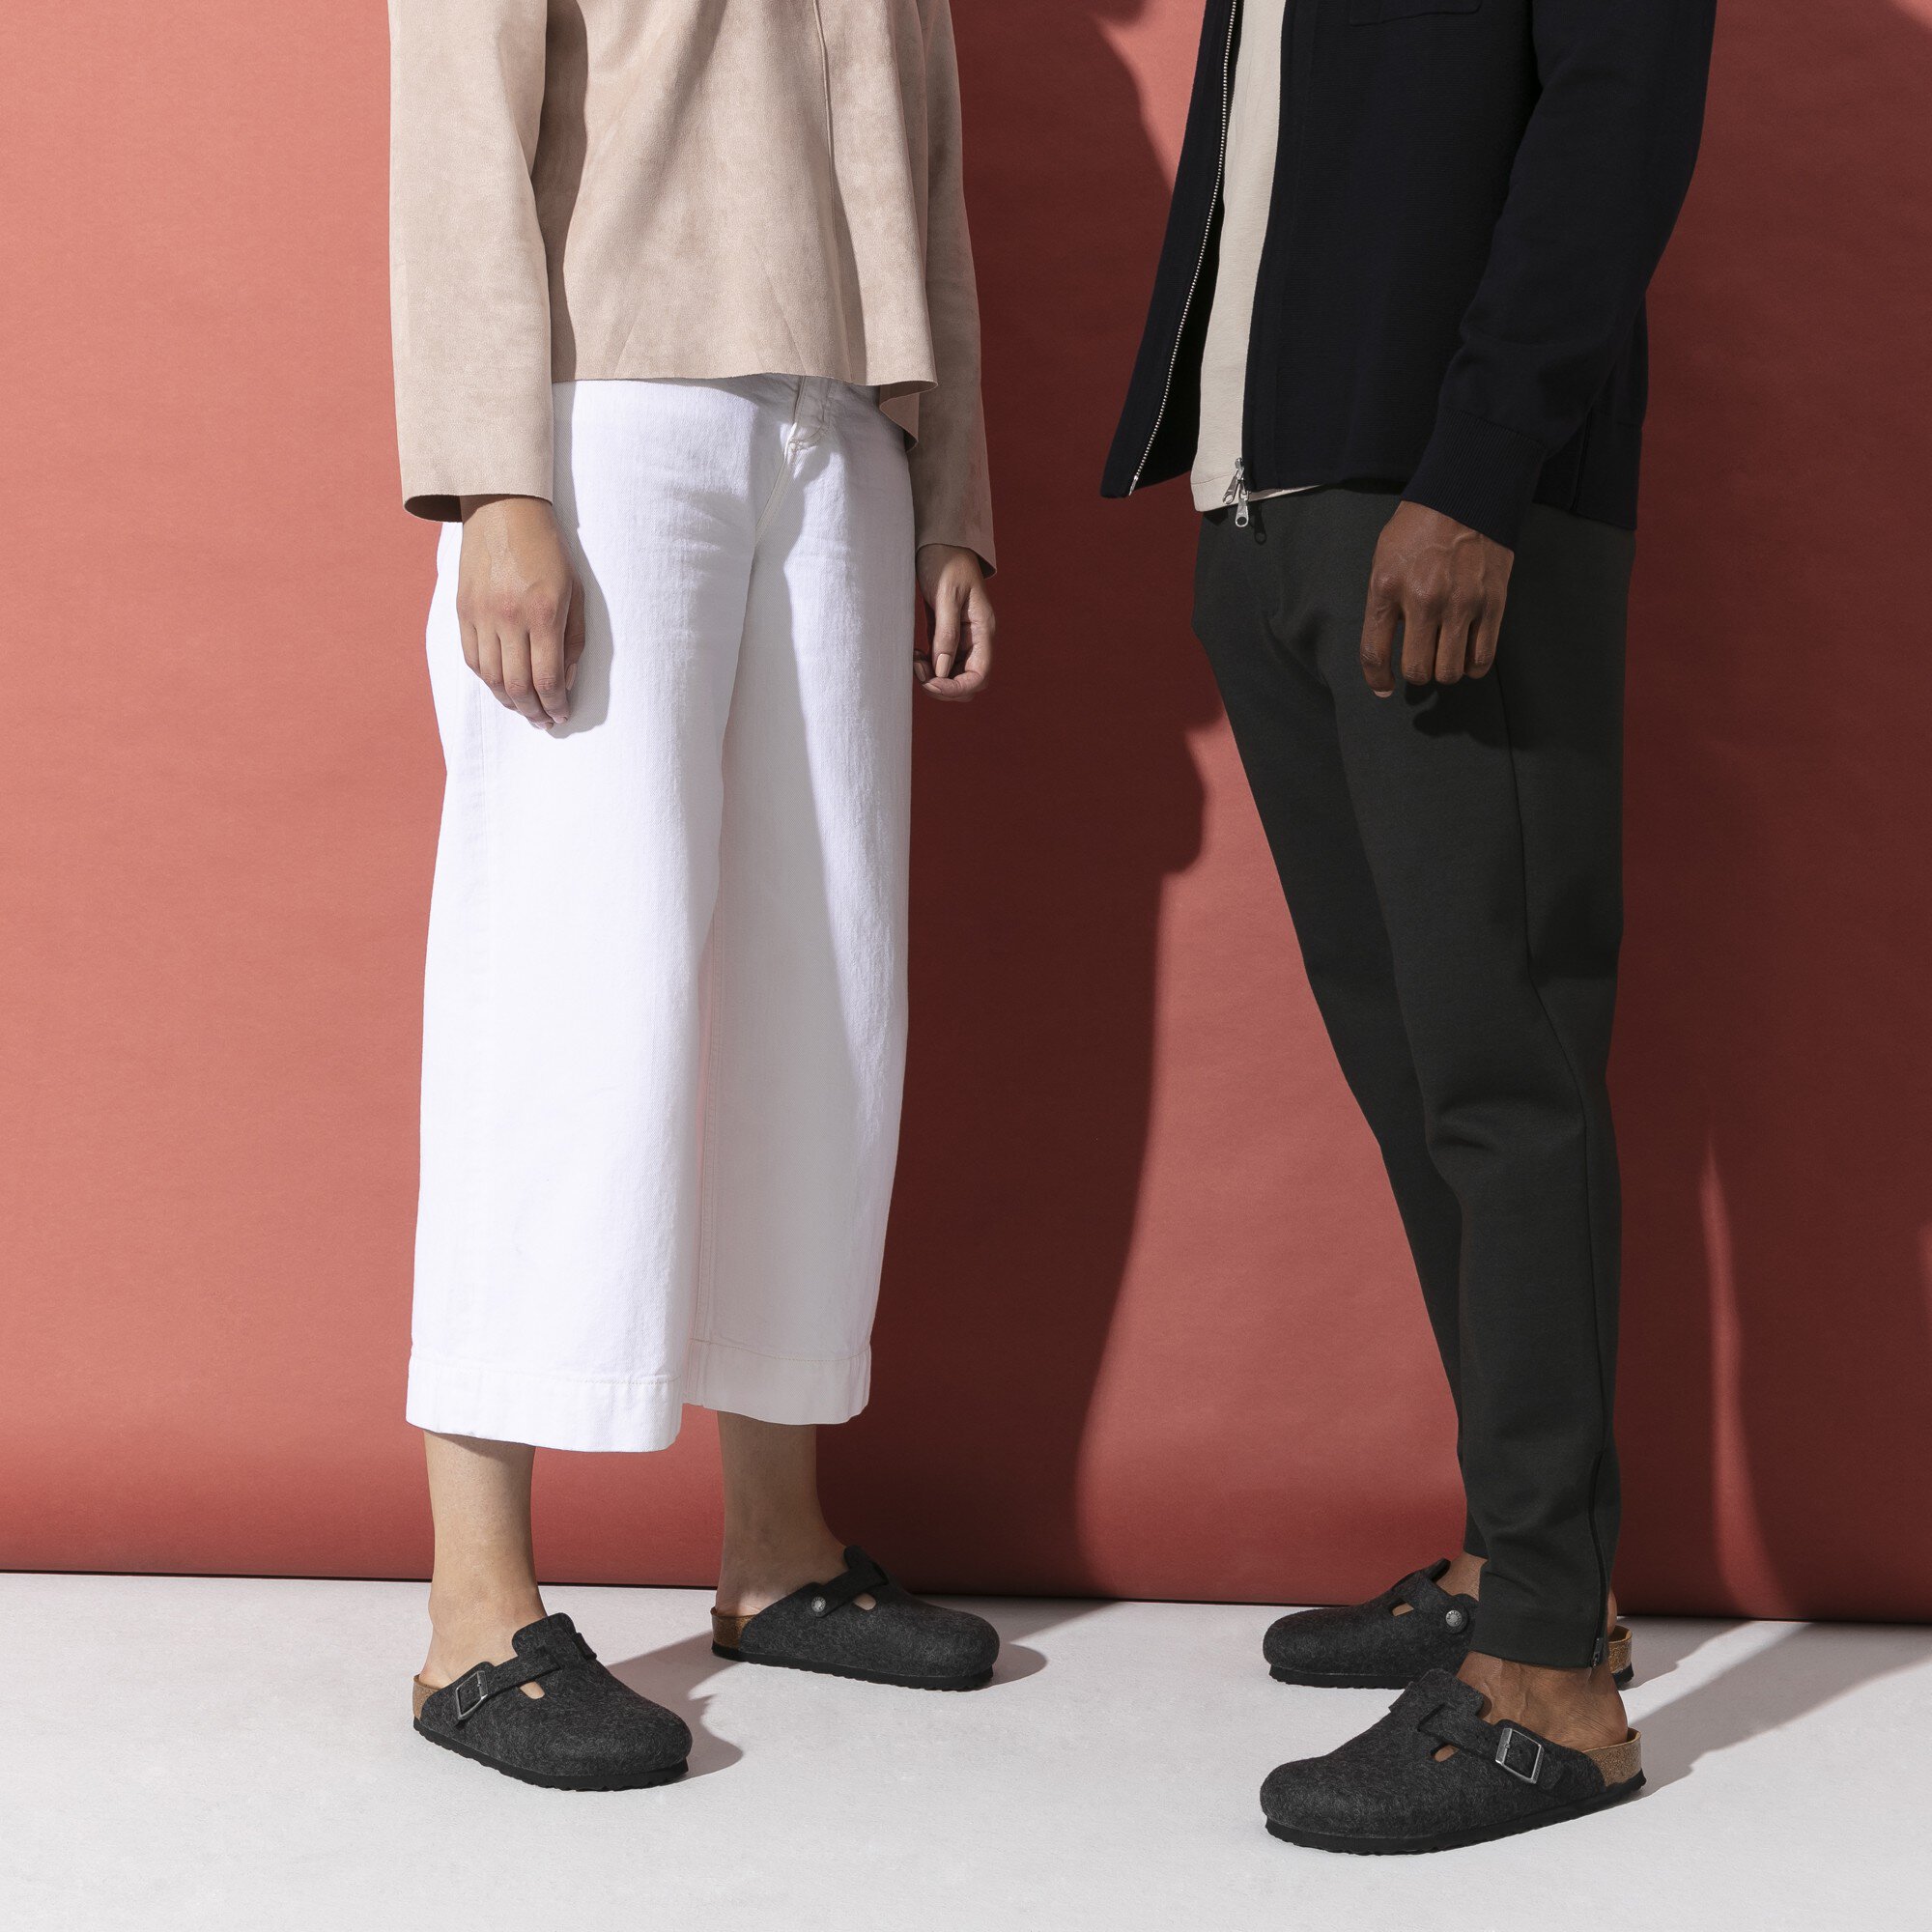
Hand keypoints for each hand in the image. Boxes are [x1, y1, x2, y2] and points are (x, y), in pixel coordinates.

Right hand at [455, 495, 585, 728]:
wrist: (504, 510)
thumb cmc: (549, 551)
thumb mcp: (576, 591)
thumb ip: (573, 640)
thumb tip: (565, 683)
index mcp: (543, 613)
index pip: (547, 679)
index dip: (555, 706)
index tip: (562, 716)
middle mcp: (509, 618)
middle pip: (517, 686)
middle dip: (532, 711)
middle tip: (543, 722)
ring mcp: (481, 615)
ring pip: (491, 678)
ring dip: (508, 701)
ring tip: (523, 708)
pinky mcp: (462, 610)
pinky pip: (472, 659)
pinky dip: (487, 679)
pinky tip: (501, 686)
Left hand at [915, 544, 994, 701]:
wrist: (940, 540)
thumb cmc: (946, 561)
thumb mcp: (946, 595)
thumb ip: (946, 634)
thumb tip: (942, 669)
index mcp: (984, 629)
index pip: (979, 676)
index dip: (956, 687)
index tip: (930, 681)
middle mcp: (977, 639)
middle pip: (969, 682)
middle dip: (944, 686)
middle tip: (919, 670)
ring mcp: (963, 638)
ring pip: (954, 676)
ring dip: (935, 678)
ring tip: (915, 661)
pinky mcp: (947, 634)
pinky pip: (942, 663)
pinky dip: (929, 667)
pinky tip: (915, 655)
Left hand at [1358, 502, 1513, 696]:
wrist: (1467, 494)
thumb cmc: (1419, 527)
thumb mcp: (1384, 559)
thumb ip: (1384, 603)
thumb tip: (1390, 646)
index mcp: (1388, 588)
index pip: (1374, 652)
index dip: (1377, 679)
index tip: (1383, 687)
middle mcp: (1424, 600)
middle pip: (1418, 670)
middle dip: (1416, 674)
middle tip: (1420, 662)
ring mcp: (1461, 604)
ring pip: (1451, 671)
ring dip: (1445, 671)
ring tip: (1444, 655)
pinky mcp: (1493, 604)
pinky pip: (1482, 658)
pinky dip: (1473, 666)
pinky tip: (1467, 655)